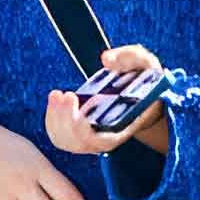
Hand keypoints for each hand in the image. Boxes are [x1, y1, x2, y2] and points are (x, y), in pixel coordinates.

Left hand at [44, 44, 171, 159]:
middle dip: (65, 119)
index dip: (81, 128)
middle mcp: (110, 138)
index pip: (101, 141)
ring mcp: (95, 139)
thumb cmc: (146, 79)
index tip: (73, 99)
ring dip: (55, 119)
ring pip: (67, 142)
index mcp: (127, 126)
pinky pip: (62, 137)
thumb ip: (130, 56)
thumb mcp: (146, 63)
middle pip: (79, 143)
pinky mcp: (83, 134)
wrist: (146, 96)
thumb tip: (106, 60)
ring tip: (56, 95)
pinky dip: (53, 120)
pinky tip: (55, 99)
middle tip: (63, 95)